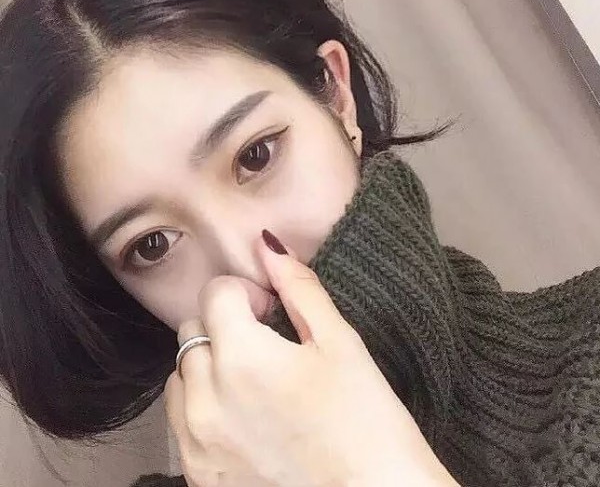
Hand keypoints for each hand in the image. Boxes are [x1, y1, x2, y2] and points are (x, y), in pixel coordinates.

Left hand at [164, 230, 458, 486]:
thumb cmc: (366, 421)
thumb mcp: (339, 342)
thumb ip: (298, 287)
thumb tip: (267, 244)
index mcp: (242, 357)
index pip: (215, 293)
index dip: (246, 293)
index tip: (271, 310)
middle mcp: (206, 398)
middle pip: (193, 330)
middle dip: (225, 324)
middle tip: (266, 343)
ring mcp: (196, 440)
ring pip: (181, 373)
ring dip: (209, 363)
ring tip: (252, 380)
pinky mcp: (196, 472)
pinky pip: (179, 418)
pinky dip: (201, 403)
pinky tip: (241, 414)